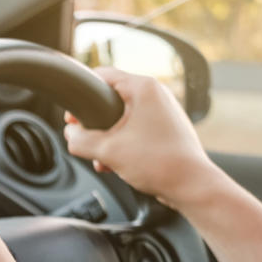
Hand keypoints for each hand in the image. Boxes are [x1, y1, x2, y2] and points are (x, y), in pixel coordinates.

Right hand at [63, 67, 215, 209]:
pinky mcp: (166, 128)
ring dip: (106, 138)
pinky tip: (115, 164)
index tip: (72, 116)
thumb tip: (70, 135)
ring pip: (122, 118)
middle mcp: (156, 94)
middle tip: (85, 140)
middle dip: (93, 124)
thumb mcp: (106, 151)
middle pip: (110, 100)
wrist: (191, 186)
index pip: (102, 75)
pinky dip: (122, 143)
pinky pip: (135, 129)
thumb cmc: (158, 163)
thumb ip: (80, 140)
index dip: (81, 95)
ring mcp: (163, 111)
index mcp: (144, 88)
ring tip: (102, 159)